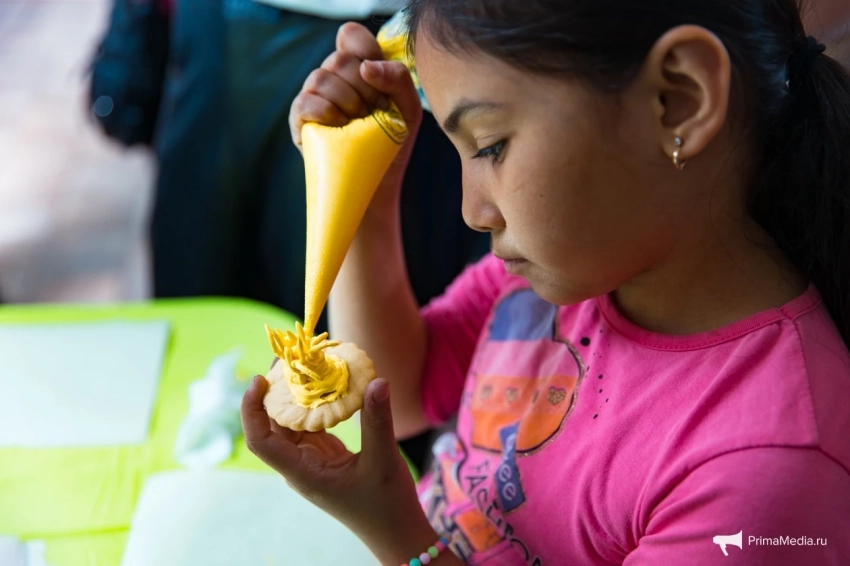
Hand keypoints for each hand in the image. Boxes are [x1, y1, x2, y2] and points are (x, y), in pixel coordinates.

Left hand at [241, 375, 442, 564]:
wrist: (396, 530)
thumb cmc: (386, 504)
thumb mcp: (383, 461)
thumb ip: (377, 421)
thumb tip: (377, 381)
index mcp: (302, 473)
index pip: (260, 441)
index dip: (252, 410)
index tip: (260, 380)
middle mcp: (300, 465)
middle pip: (271, 425)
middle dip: (275, 392)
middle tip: (288, 358)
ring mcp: (311, 460)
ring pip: (291, 422)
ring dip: (295, 395)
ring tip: (304, 364)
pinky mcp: (324, 455)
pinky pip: (311, 424)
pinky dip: (315, 403)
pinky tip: (325, 384)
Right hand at [288, 22, 422, 211]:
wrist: (376, 183)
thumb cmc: (392, 145)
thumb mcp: (408, 109)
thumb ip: (398, 79)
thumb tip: (367, 66)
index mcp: (357, 70)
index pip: (350, 36)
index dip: (363, 48)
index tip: (375, 76)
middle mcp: (333, 80)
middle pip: (339, 59)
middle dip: (363, 87)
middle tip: (374, 112)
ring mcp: (314, 98)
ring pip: (321, 77)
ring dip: (347, 100)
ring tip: (358, 123)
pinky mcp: (300, 120)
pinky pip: (306, 102)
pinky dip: (326, 112)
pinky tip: (340, 126)